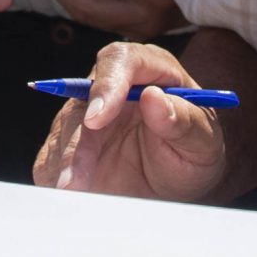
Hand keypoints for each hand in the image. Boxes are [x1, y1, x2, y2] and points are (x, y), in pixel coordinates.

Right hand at [31, 40, 224, 201]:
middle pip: (83, 99)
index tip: (99, 118)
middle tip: (77, 178)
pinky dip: (56, 178)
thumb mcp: (204, 142)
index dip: (107, 85)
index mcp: (150, 69)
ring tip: (74, 194)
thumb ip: (184, 120)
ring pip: (64, 131)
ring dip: (66, 165)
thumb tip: (153, 98)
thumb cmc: (195, 152)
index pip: (120, 60)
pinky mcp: (70, 144)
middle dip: (78, 142)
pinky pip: (52, 158)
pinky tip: (68, 196)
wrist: (179, 182)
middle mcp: (113, 85)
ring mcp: (87, 114)